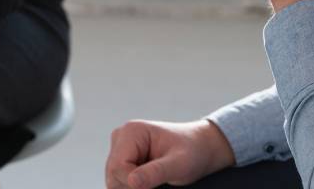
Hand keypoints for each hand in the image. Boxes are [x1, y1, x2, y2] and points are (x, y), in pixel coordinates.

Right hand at [105, 119, 235, 188]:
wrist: (200, 148)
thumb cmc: (193, 151)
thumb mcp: (178, 164)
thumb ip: (155, 173)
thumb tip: (132, 182)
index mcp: (131, 132)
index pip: (118, 167)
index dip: (132, 183)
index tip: (153, 185)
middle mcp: (121, 137)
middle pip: (113, 175)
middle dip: (132, 186)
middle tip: (157, 184)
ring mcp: (121, 149)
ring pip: (114, 181)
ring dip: (133, 187)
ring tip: (155, 181)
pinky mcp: (124, 159)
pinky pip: (119, 181)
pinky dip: (134, 186)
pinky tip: (150, 182)